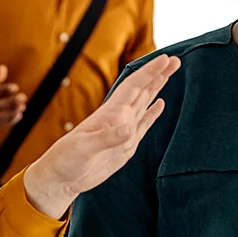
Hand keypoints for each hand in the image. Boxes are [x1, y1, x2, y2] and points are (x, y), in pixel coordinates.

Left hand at [23, 54, 179, 217]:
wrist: (62, 178)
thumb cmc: (67, 160)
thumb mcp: (85, 148)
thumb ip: (107, 138)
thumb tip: (129, 129)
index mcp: (110, 114)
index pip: (134, 87)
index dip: (150, 72)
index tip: (166, 59)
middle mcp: (119, 118)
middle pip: (142, 90)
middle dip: (158, 74)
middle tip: (175, 60)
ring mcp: (123, 130)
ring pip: (144, 103)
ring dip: (157, 88)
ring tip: (170, 73)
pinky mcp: (126, 145)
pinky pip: (143, 124)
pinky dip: (153, 112)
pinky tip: (160, 104)